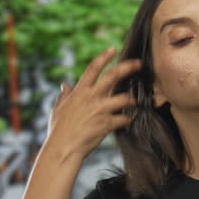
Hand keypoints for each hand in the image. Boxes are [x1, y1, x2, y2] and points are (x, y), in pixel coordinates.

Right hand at [44, 46, 140, 161]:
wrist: (63, 149)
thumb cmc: (59, 130)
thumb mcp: (58, 109)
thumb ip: (63, 96)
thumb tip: (64, 85)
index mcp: (80, 92)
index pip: (93, 68)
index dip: (103, 57)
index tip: (112, 49)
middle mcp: (91, 97)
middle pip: (113, 76)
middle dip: (128, 67)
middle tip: (139, 63)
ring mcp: (100, 110)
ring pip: (124, 98)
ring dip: (132, 101)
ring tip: (134, 103)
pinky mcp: (107, 124)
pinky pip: (124, 119)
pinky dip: (128, 120)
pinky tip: (128, 121)